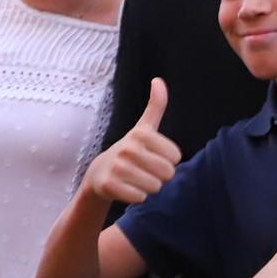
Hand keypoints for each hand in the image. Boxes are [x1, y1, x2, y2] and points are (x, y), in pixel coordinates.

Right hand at [83, 78, 180, 203]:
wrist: (100, 173)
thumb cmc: (130, 150)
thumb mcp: (143, 127)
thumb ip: (155, 105)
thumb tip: (158, 80)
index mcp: (141, 133)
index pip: (176, 157)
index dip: (168, 161)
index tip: (154, 157)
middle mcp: (128, 148)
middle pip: (168, 173)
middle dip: (160, 176)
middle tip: (146, 171)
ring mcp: (117, 167)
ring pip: (155, 187)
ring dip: (149, 187)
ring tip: (136, 179)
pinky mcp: (110, 185)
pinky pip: (140, 197)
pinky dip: (137, 197)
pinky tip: (127, 188)